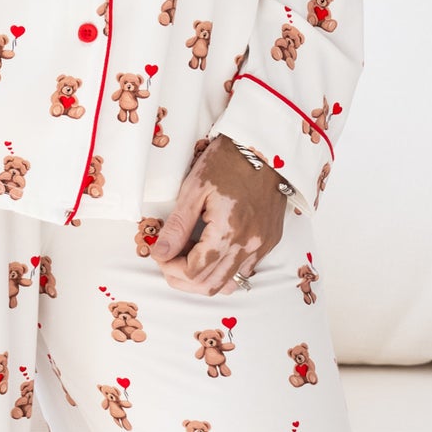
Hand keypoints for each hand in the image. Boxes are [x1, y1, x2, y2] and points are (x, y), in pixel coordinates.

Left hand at [152, 135, 287, 294]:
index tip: (161, 254)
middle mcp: (249, 244)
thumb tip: (160, 253)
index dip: (171, 269)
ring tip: (189, 256)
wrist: (265, 145)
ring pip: (229, 282)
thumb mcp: (194, 188)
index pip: (194, 271)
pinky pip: (245, 268)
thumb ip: (177, 226)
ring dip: (204, 277)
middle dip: (183, 279)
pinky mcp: (270, 240)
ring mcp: (263, 244)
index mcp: (228, 231)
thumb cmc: (228, 160)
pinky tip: (212, 249)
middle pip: (211, 285)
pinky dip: (225, 268)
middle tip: (168, 262)